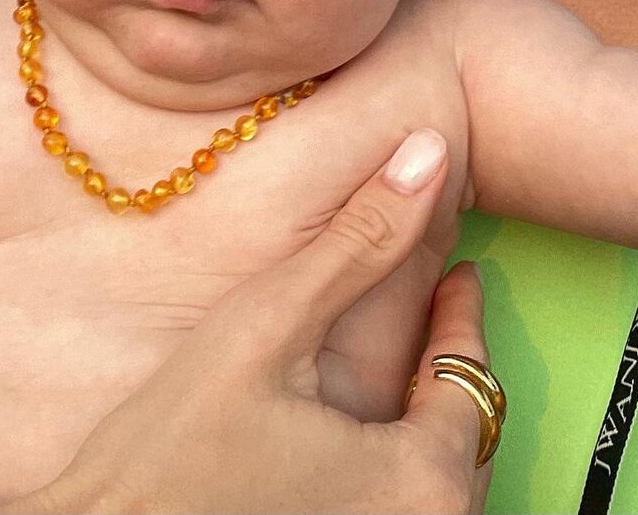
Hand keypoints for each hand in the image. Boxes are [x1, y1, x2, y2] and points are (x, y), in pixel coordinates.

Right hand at [5, 130, 491, 514]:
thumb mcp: (266, 328)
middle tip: (440, 304)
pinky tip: (361, 429)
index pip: (468, 378)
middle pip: (462, 434)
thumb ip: (357, 244)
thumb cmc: (169, 452)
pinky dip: (396, 462)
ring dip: (423, 411)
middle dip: (448, 360)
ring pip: (434, 478)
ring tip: (407, 357)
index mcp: (419, 485)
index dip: (463, 315)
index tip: (462, 275)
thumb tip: (426, 157)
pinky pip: (396, 509)